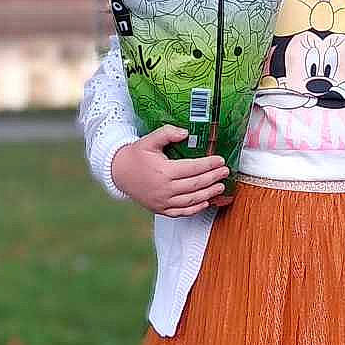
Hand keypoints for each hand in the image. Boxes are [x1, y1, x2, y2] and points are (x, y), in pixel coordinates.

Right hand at [111, 126, 228, 216]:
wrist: (119, 173)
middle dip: (213, 178)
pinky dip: (195, 208)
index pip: (192, 168)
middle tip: (225, 172)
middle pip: (195, 184)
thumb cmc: (136, 155)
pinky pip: (181, 212)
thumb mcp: (149, 140)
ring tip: (220, 186)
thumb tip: (185, 132)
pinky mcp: (160, 209)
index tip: (220, 160)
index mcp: (163, 171)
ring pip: (191, 200)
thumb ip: (167, 133)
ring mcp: (162, 201)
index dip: (208, 164)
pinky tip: (205, 202)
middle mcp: (164, 189)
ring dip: (208, 194)